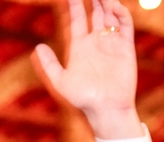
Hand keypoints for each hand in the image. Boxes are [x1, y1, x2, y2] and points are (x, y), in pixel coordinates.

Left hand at [31, 0, 140, 138]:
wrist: (106, 110)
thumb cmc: (82, 99)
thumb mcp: (60, 82)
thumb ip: (49, 64)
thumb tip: (37, 47)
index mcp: (79, 46)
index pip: (77, 18)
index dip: (74, 4)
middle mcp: (95, 42)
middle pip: (94, 12)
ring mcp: (111, 43)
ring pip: (109, 15)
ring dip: (106, 2)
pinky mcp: (125, 47)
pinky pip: (124, 25)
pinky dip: (120, 13)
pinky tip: (113, 7)